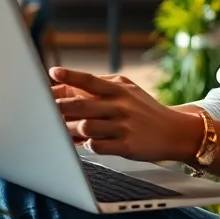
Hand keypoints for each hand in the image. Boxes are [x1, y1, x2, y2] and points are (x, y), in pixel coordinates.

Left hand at [50, 67, 203, 162]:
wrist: (175, 132)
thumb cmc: (145, 111)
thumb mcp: (128, 91)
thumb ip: (101, 87)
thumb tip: (69, 84)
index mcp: (119, 90)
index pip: (90, 80)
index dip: (71, 76)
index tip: (53, 72)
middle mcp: (121, 106)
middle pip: (82, 104)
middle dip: (59, 108)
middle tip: (44, 110)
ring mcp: (123, 126)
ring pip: (86, 126)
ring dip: (69, 130)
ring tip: (60, 130)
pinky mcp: (127, 146)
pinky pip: (98, 146)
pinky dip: (86, 145)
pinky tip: (83, 143)